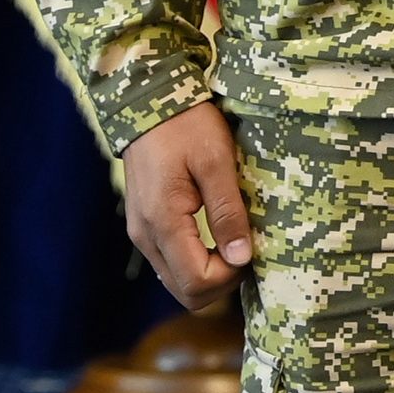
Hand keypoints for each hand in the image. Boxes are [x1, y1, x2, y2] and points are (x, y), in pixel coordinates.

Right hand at [123, 100, 252, 311]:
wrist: (149, 101)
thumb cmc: (187, 125)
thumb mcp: (216, 161)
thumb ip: (227, 211)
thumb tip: (241, 258)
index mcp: (163, 222)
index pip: (196, 283)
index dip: (230, 277)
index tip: (252, 250)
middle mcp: (146, 237)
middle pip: (184, 292)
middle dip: (221, 282)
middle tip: (247, 249)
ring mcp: (141, 233)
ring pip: (176, 280)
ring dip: (209, 272)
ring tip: (236, 239)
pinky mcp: (145, 225)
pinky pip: (171, 261)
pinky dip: (196, 260)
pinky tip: (217, 235)